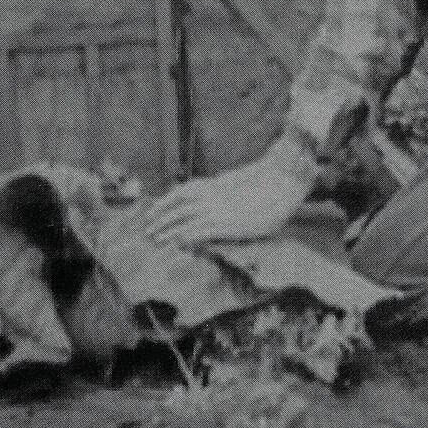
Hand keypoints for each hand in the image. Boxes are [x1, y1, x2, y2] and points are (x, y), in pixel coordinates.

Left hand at [145, 150, 311, 248]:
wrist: (280, 182)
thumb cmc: (265, 184)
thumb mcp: (238, 183)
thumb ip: (223, 186)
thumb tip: (216, 185)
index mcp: (212, 184)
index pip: (180, 192)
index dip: (164, 202)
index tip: (153, 211)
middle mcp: (209, 196)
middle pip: (176, 206)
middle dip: (159, 218)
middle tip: (147, 229)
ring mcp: (216, 209)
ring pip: (182, 220)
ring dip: (166, 230)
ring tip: (154, 239)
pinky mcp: (225, 224)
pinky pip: (198, 232)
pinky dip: (185, 238)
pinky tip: (177, 244)